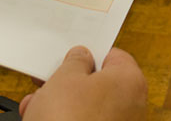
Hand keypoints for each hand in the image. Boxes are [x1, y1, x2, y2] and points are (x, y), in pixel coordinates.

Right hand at [20, 46, 146, 120]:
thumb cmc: (69, 120)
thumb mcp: (65, 77)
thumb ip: (76, 61)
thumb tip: (81, 57)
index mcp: (131, 81)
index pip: (112, 57)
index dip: (87, 55)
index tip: (68, 59)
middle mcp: (132, 106)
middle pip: (98, 84)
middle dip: (69, 84)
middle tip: (48, 83)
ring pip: (88, 107)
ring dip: (62, 104)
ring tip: (37, 106)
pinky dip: (67, 120)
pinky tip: (42, 119)